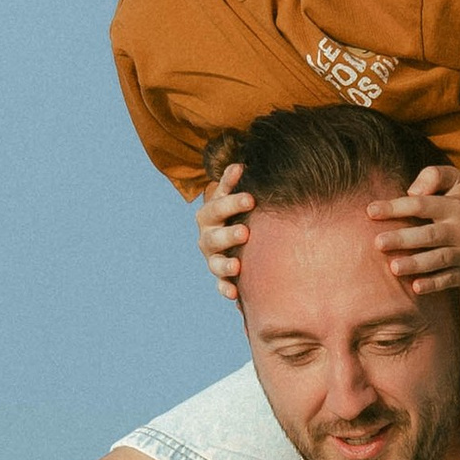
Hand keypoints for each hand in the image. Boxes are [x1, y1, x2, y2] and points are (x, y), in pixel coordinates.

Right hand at [196, 169, 253, 299]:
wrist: (227, 237)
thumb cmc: (231, 213)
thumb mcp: (229, 196)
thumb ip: (231, 183)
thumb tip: (239, 164)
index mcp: (209, 215)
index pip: (217, 207)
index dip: (232, 203)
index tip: (251, 199)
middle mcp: (207, 238)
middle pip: (214, 237)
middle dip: (228, 235)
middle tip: (245, 232)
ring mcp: (212, 259)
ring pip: (215, 263)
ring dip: (225, 265)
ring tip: (237, 265)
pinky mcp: (221, 277)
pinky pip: (221, 285)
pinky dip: (226, 289)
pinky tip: (235, 294)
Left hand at [369, 160, 459, 295]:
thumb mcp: (456, 179)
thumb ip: (434, 176)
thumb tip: (412, 191)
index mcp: (454, 206)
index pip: (421, 205)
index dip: (396, 207)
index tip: (370, 211)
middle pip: (429, 235)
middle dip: (403, 239)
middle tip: (378, 243)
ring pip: (438, 260)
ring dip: (416, 264)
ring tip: (393, 268)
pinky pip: (450, 280)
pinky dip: (434, 285)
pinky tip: (416, 288)